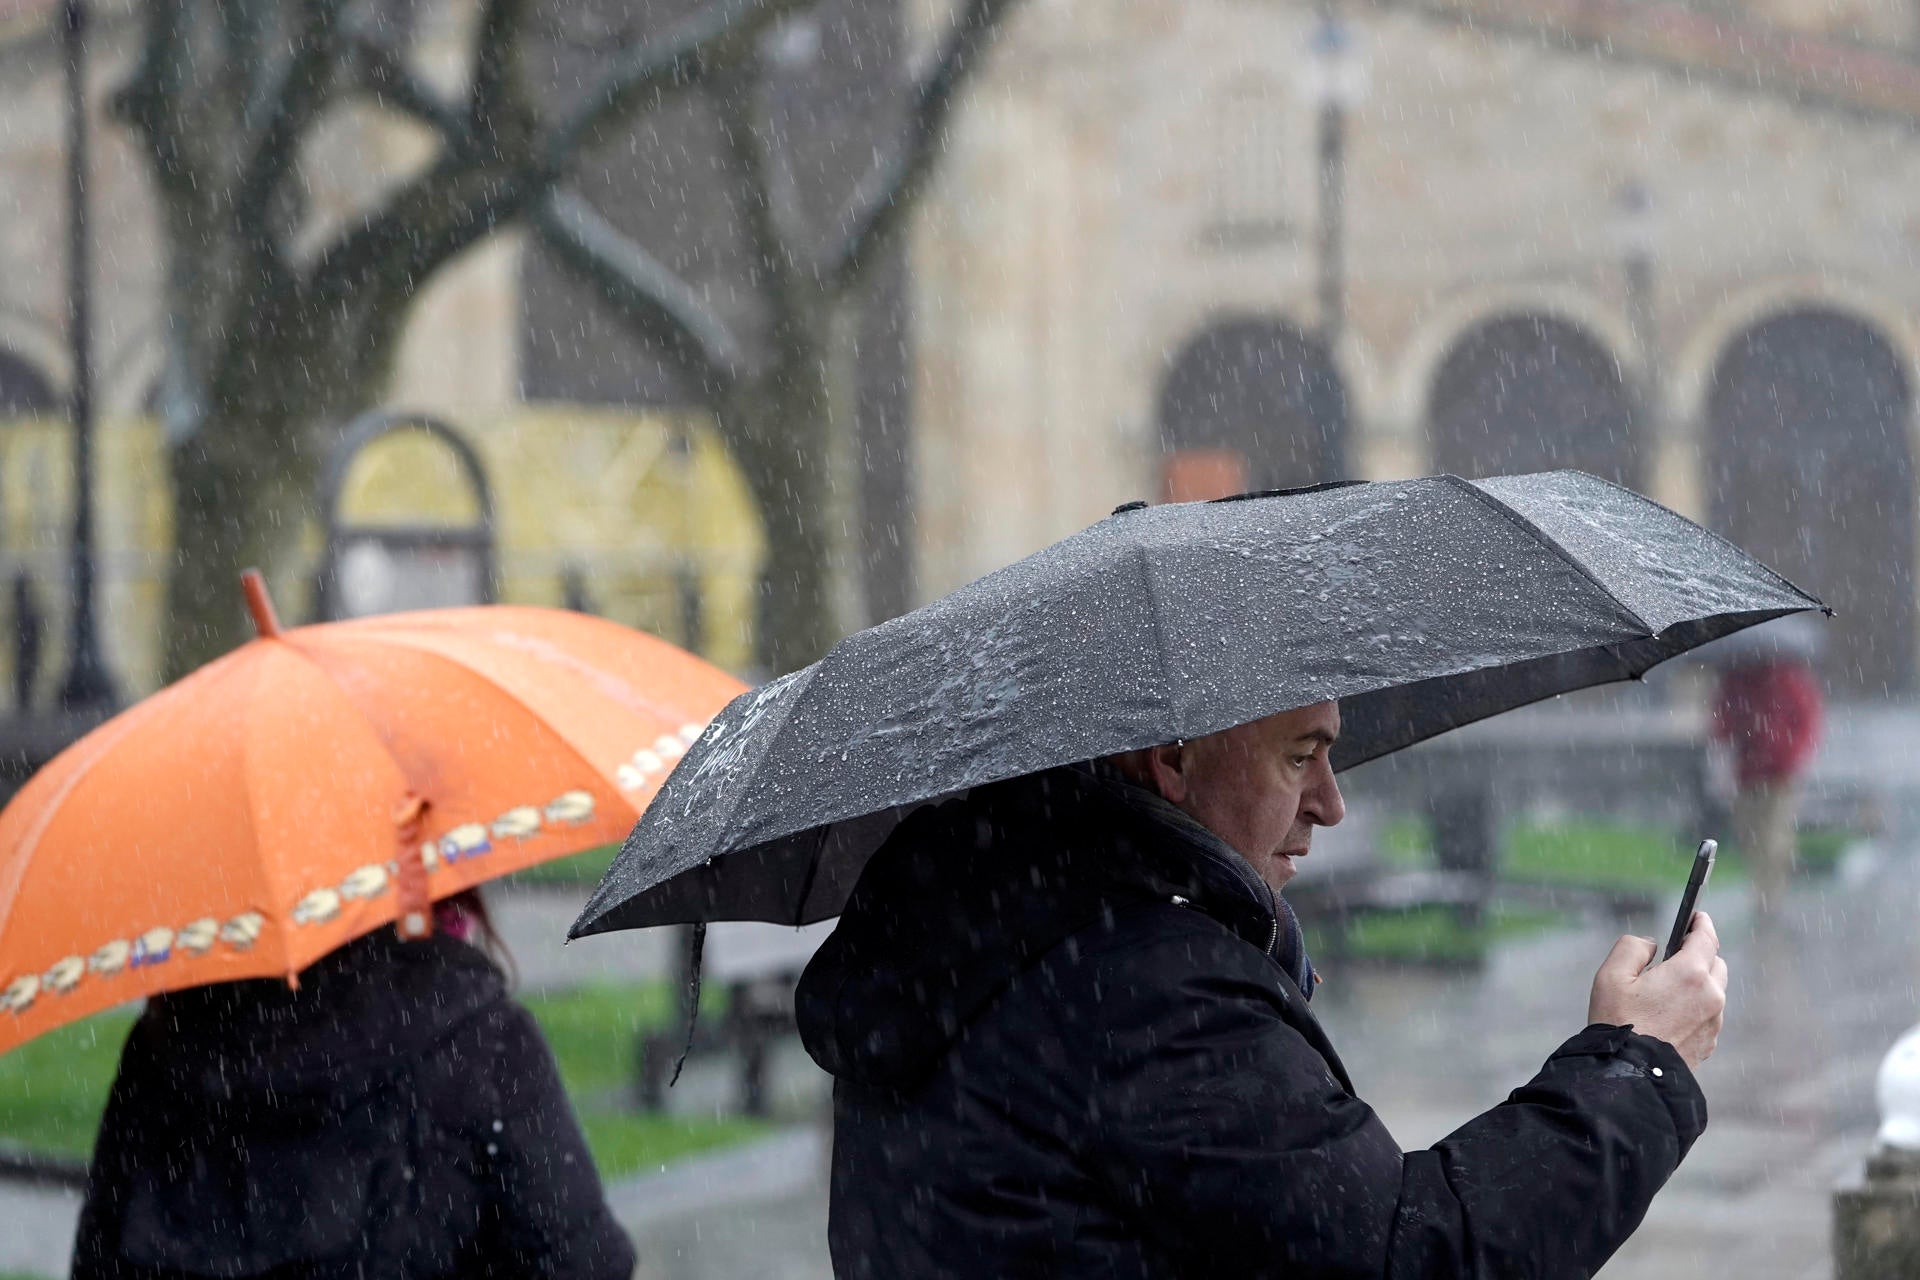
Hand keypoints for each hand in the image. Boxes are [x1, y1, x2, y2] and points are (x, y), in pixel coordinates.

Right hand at [1586, 911, 1727, 1069]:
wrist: (1631, 1074)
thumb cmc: (1617, 1022)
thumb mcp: (1611, 974)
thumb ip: (1633, 946)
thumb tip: (1652, 945)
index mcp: (1689, 973)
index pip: (1706, 937)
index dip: (1701, 923)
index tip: (1696, 917)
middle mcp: (1710, 995)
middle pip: (1715, 963)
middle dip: (1698, 955)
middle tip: (1673, 957)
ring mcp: (1714, 1021)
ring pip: (1714, 990)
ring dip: (1697, 983)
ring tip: (1667, 992)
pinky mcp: (1710, 1042)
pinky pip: (1708, 1014)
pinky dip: (1696, 1007)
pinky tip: (1669, 1016)